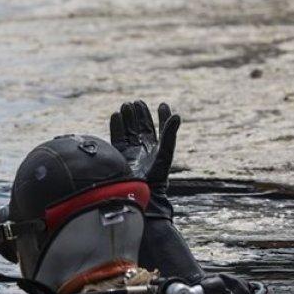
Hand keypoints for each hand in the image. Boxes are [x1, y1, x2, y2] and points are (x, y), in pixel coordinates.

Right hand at [109, 100, 180, 217]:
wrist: (141, 191)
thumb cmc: (157, 174)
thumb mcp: (166, 152)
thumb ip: (169, 134)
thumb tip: (177, 115)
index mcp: (158, 147)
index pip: (161, 128)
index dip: (163, 116)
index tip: (162, 105)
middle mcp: (144, 147)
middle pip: (142, 126)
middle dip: (140, 114)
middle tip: (137, 102)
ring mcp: (131, 150)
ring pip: (129, 129)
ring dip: (128, 117)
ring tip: (126, 105)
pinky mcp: (119, 153)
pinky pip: (117, 137)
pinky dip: (116, 126)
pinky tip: (116, 115)